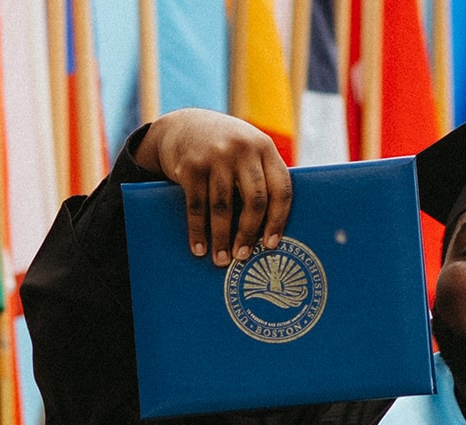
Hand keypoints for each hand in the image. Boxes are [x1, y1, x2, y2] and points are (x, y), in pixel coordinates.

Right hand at [133, 108, 291, 265]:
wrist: (184, 125)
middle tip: (243, 256)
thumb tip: (273, 229)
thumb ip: (263, 176)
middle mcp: (243, 149)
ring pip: (223, 207)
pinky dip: (197, 231)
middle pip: (254, 200)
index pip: (281, 188)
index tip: (271, 245)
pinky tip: (199, 248)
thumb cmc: (226, 149)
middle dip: (249, 233)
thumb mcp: (249, 150)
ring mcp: (216, 156)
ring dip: (221, 238)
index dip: (278, 220)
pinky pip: (197, 205)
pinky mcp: (191, 166)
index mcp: (265, 148)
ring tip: (221, 259)